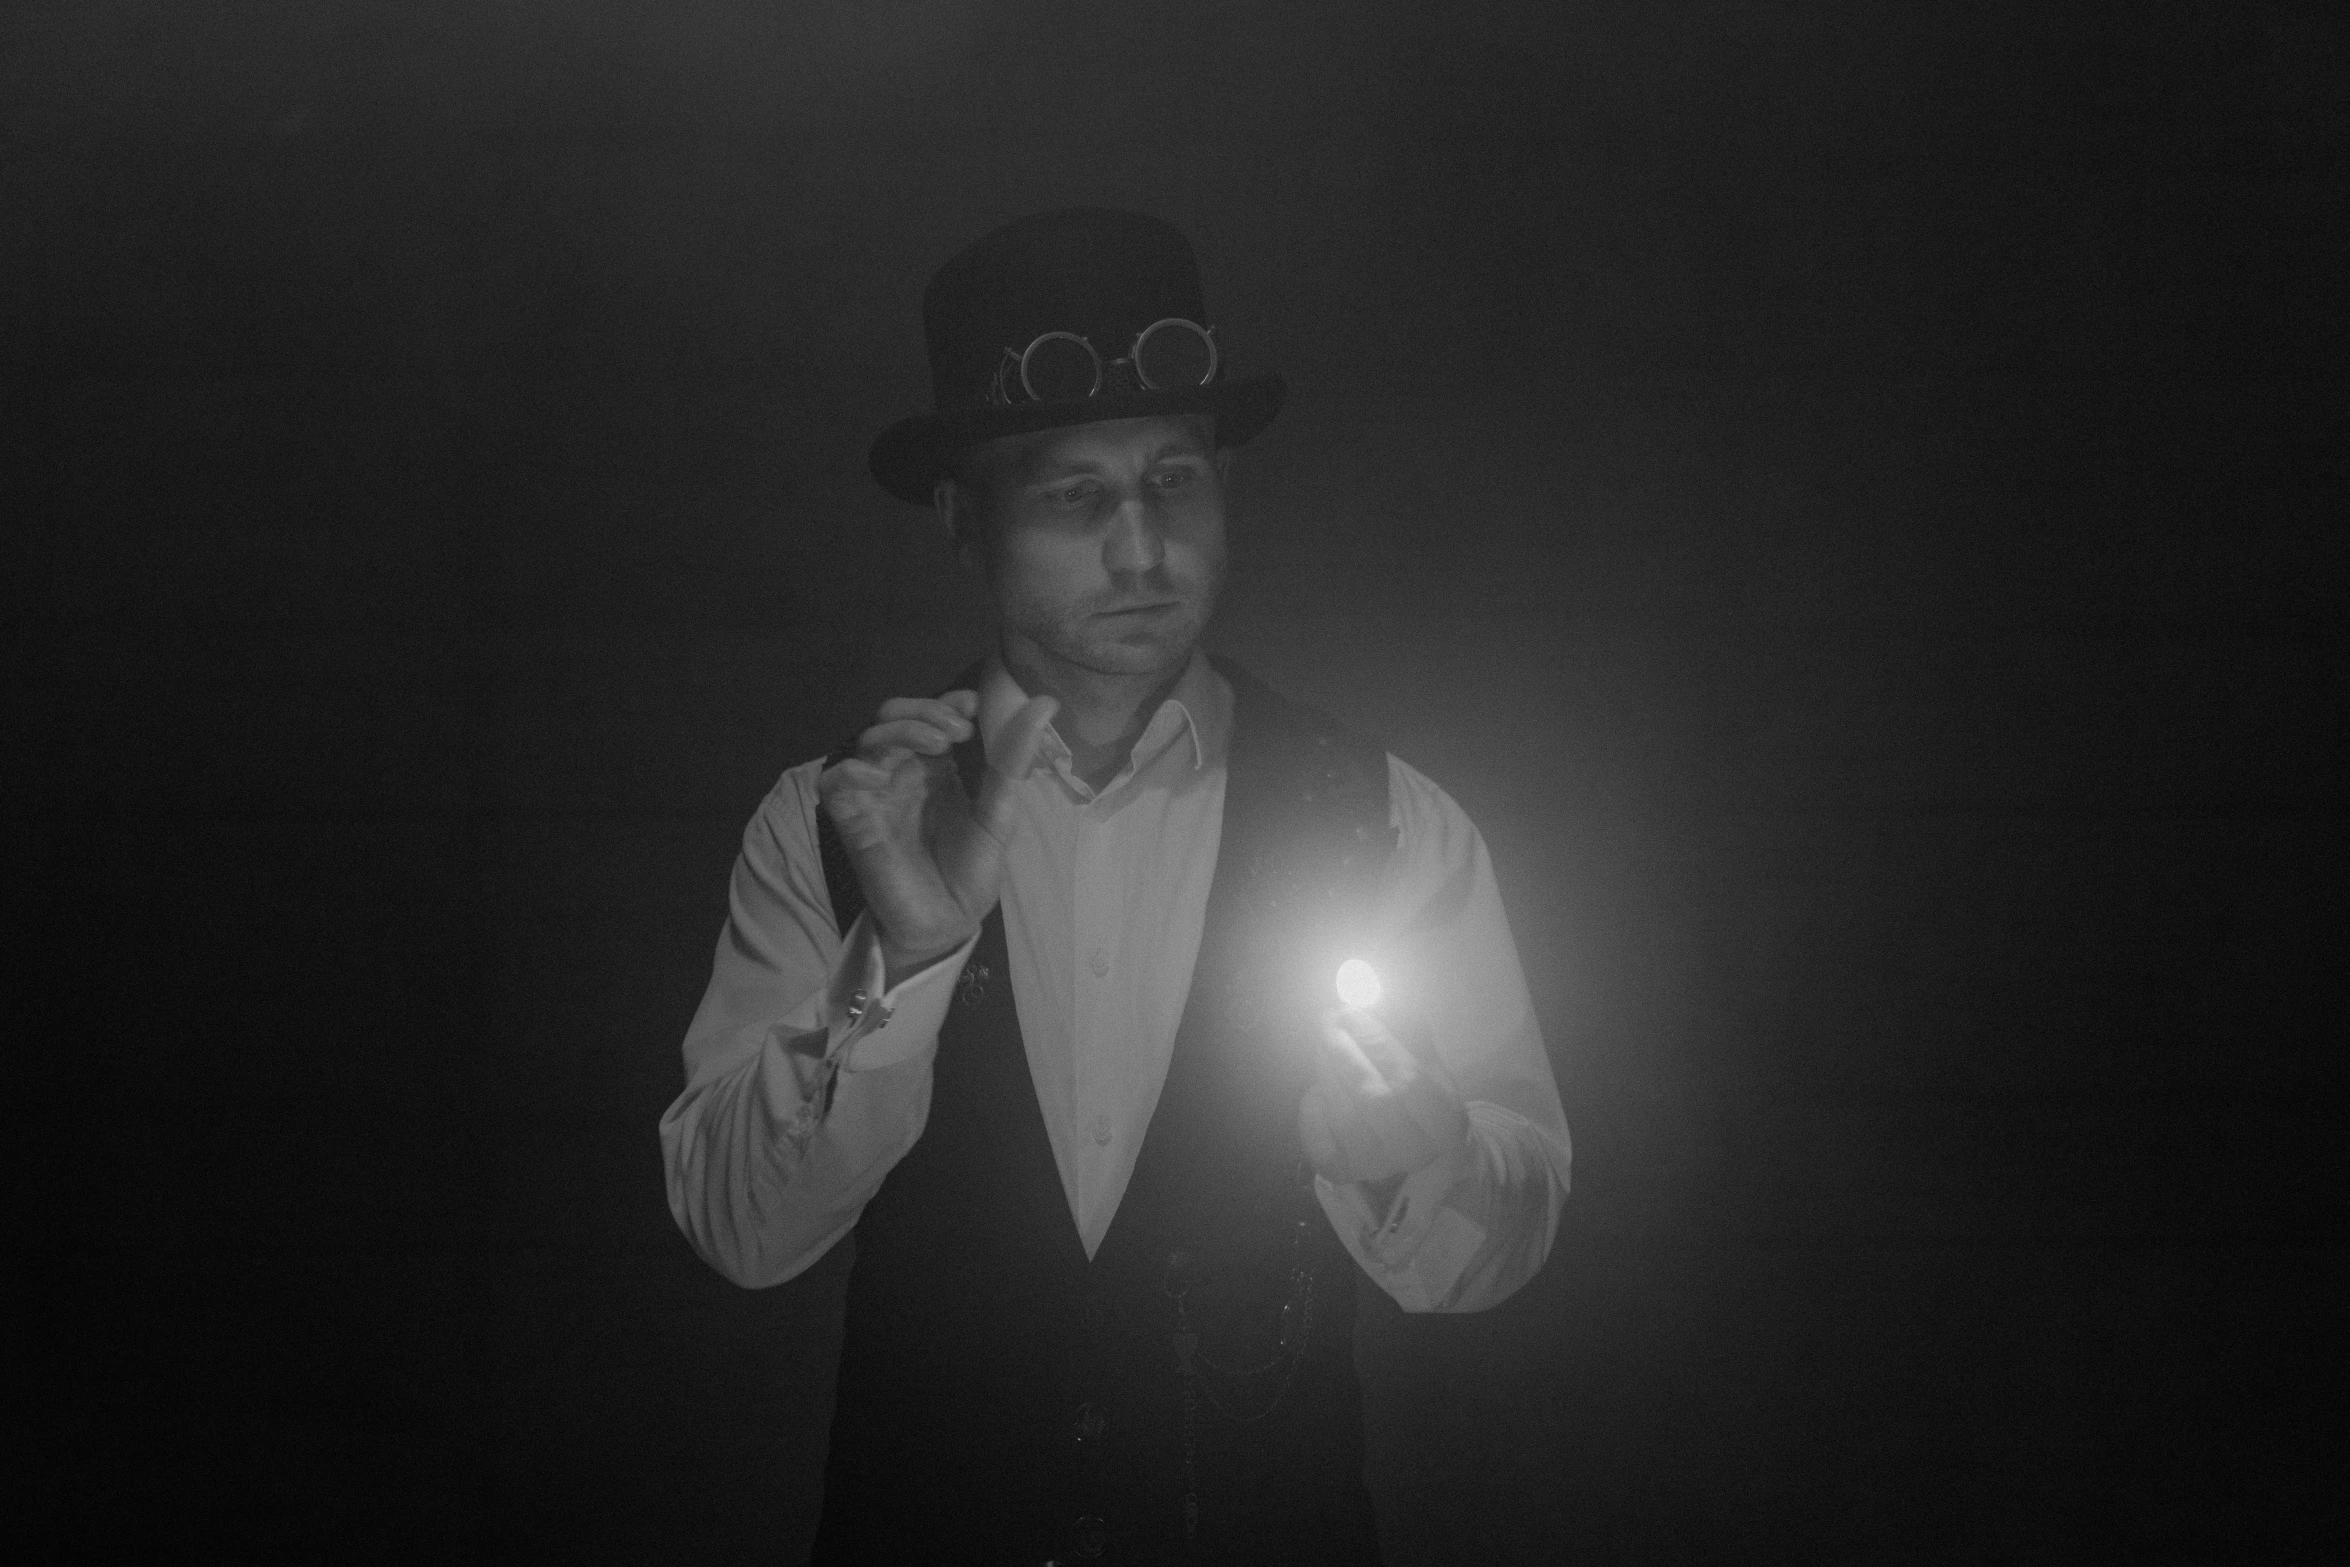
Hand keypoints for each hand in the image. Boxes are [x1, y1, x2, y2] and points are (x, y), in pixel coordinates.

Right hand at [817, 689, 1058, 983]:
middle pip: (894, 716)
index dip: (946, 702)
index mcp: (937, 768)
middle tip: (958, 729)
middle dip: (923, 710)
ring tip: (940, 743)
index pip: (931, 716)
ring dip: (901, 730)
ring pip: (869, 739)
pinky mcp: (852, 819)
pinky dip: (853, 769)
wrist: (947, 923)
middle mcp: (903, 773)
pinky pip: (835, 781)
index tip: (972, 705)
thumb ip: (1014, 761)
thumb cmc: (970, 871)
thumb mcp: (998, 814)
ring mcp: (876, 794)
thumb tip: (1046, 704)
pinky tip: (882, 776)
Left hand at [1297, 1004, 1469, 1185]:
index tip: (1353, 1009)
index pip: (1410, 1080)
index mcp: (1445, 1122)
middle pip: (1374, 1100)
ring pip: (1344, 1117)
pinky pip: (1318, 1140)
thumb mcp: (1420, 1053)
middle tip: (1328, 1018)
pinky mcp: (1343, 1172)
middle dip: (1345, 1053)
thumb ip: (1401, 1021)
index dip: (1378, 1042)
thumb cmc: (1416, 1088)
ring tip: (1323, 1040)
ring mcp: (1377, 1166)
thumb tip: (1367, 985)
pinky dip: (1312, 1111)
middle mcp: (1415, 1152)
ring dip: (1327, 1071)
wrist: (1408, 1142)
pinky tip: (1317, 1089)